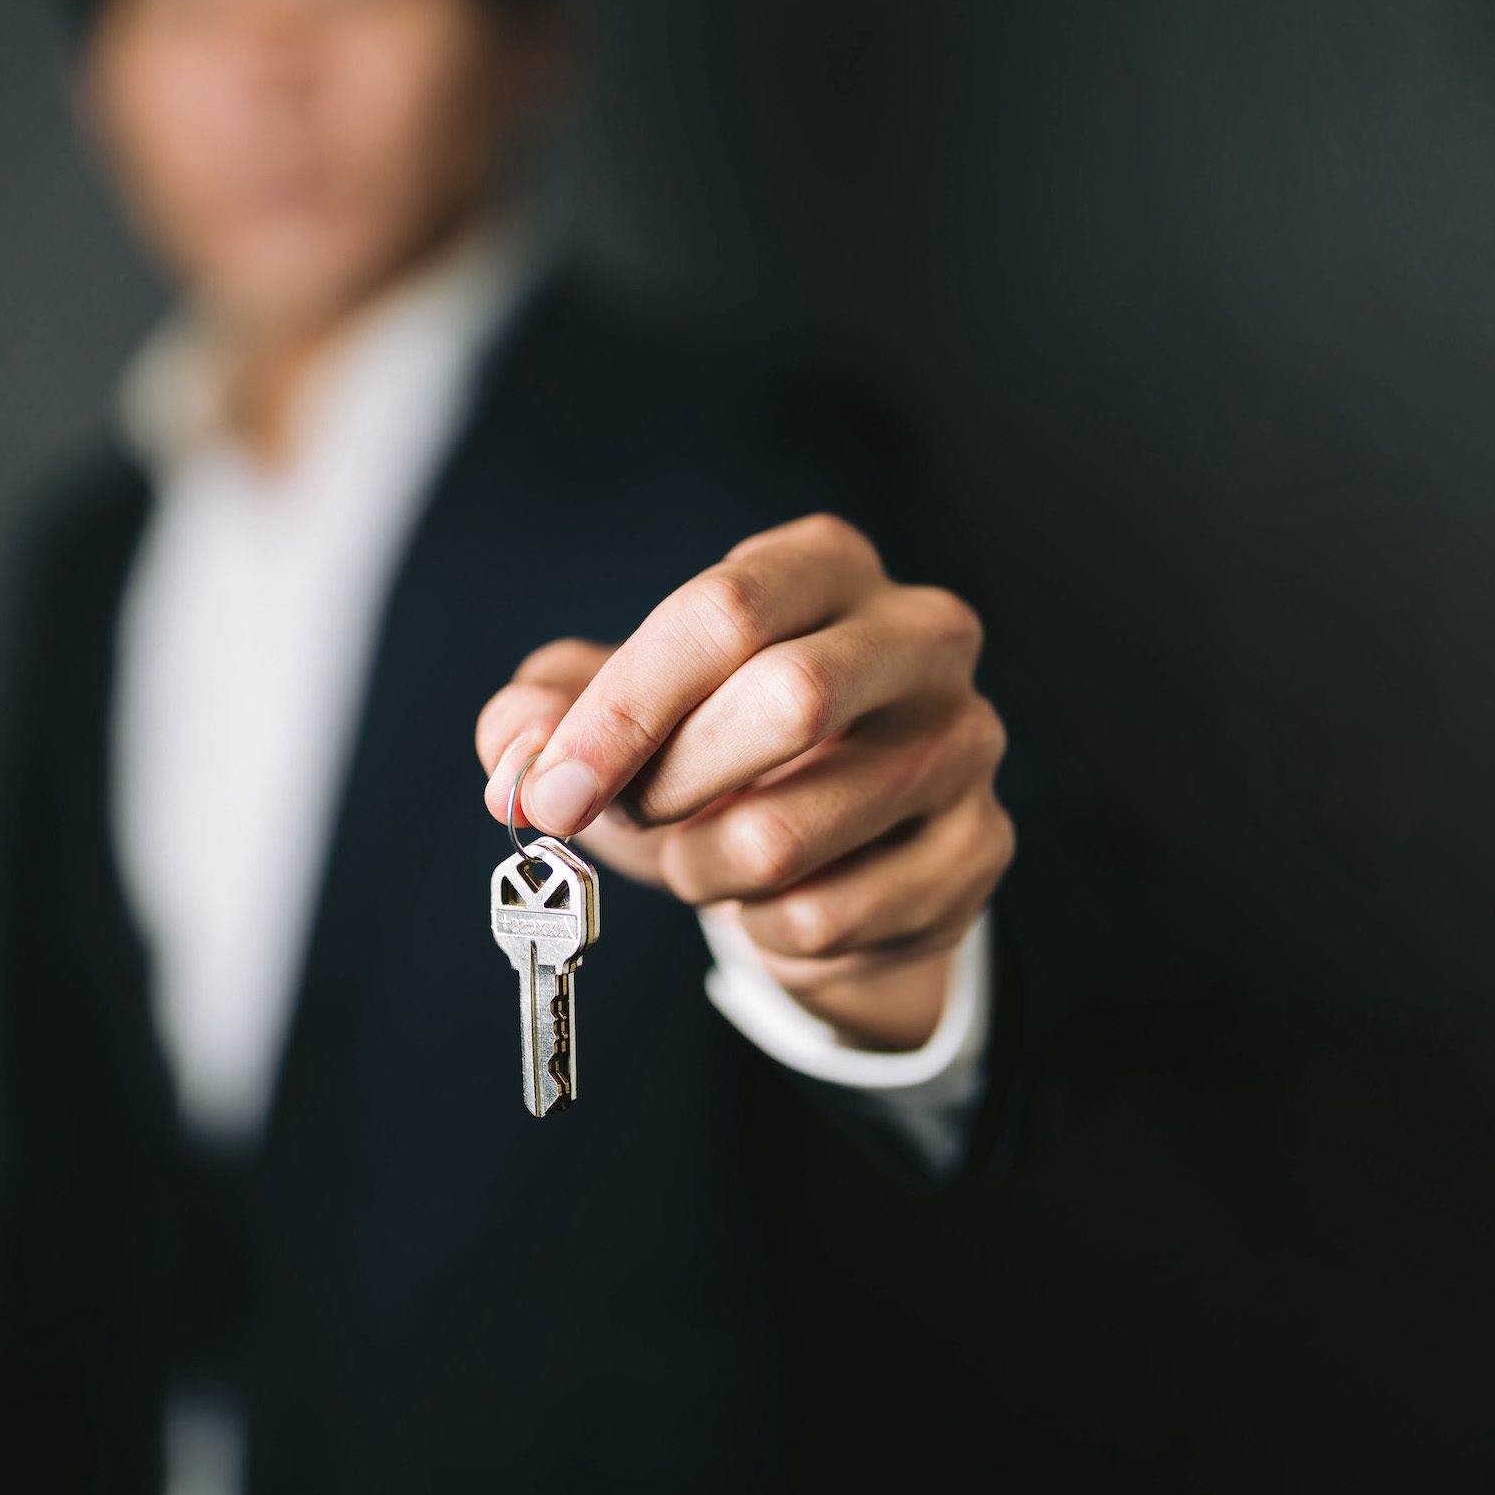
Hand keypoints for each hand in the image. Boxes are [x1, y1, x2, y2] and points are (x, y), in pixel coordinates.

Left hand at [475, 512, 1013, 1049]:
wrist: (831, 840)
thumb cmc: (706, 747)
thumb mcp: (610, 710)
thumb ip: (539, 718)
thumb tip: (515, 770)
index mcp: (824, 565)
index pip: (726, 612)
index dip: (623, 708)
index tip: (552, 791)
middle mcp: (920, 635)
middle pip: (791, 699)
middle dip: (671, 782)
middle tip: (630, 817)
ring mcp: (966, 742)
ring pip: (792, 834)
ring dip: (702, 870)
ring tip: (701, 855)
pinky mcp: (979, 849)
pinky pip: (827, 920)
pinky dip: (760, 930)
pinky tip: (772, 898)